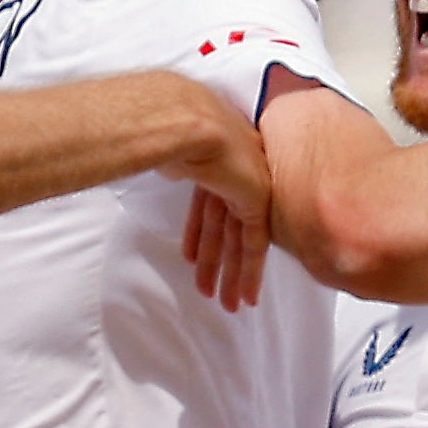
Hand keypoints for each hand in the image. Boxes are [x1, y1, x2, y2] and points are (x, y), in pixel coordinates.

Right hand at [165, 89, 271, 311]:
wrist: (191, 124)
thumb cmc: (172, 129)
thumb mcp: (170, 151)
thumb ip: (176, 166)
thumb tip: (169, 169)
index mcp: (216, 161)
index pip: (210, 208)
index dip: (200, 236)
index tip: (194, 259)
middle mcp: (237, 175)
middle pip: (226, 229)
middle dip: (219, 263)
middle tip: (217, 292)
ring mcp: (251, 188)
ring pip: (240, 242)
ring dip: (230, 275)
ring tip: (225, 303)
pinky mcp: (258, 203)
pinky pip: (255, 246)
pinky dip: (250, 272)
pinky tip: (244, 295)